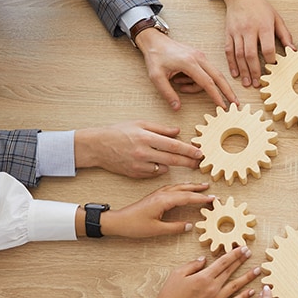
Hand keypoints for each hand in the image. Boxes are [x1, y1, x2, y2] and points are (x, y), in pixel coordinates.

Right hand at [74, 120, 201, 176]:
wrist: (97, 146)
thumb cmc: (118, 132)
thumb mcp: (140, 124)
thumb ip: (160, 128)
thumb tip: (178, 131)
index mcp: (146, 137)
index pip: (173, 145)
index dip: (188, 150)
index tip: (199, 152)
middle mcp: (143, 152)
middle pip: (172, 159)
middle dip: (188, 162)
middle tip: (199, 163)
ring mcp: (139, 165)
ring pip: (164, 167)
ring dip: (173, 164)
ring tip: (180, 160)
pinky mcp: (135, 174)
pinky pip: (154, 173)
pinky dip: (159, 168)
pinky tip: (159, 162)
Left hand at [95, 182, 215, 237]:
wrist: (118, 221)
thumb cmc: (134, 225)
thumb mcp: (156, 230)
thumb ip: (174, 227)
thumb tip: (190, 225)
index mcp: (164, 201)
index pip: (187, 197)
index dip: (201, 198)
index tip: (212, 199)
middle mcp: (162, 194)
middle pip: (184, 189)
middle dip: (198, 189)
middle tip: (210, 189)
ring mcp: (158, 194)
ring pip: (178, 187)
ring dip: (190, 186)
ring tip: (201, 186)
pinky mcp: (154, 196)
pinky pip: (172, 188)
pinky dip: (181, 187)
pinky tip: (183, 189)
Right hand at [124, 246, 260, 297]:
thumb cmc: (169, 296)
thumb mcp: (177, 274)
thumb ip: (192, 265)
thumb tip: (204, 259)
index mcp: (204, 277)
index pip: (223, 262)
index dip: (234, 254)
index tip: (243, 247)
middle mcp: (213, 288)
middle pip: (231, 271)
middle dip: (241, 261)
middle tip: (250, 253)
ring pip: (236, 287)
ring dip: (248, 277)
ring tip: (258, 270)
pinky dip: (243, 297)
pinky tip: (251, 292)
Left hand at [134, 27, 238, 109]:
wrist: (155, 40)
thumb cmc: (155, 56)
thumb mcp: (156, 77)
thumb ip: (167, 93)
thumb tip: (177, 107)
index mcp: (189, 62)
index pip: (207, 82)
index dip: (216, 96)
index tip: (223, 106)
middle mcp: (199, 58)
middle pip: (219, 77)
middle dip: (227, 91)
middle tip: (235, 103)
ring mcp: (201, 56)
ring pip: (210, 76)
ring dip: (197, 86)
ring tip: (178, 84)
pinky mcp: (200, 57)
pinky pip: (205, 73)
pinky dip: (196, 81)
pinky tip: (181, 79)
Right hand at [218, 0, 294, 87]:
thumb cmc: (261, 7)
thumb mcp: (276, 18)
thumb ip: (285, 35)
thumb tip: (293, 51)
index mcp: (263, 26)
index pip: (267, 47)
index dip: (270, 60)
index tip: (273, 70)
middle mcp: (249, 29)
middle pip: (250, 54)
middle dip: (254, 71)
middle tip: (258, 84)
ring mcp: (237, 32)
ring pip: (239, 55)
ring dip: (243, 71)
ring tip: (247, 83)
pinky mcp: (228, 33)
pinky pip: (229, 51)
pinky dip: (231, 64)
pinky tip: (235, 74)